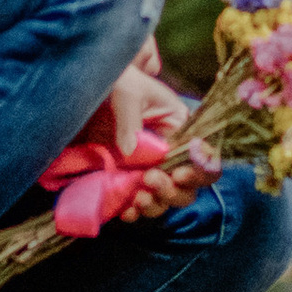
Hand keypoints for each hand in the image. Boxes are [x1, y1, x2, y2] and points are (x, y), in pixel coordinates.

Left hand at [106, 48, 210, 216]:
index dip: (198, 171)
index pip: (203, 156)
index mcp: (179, 126)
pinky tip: (126, 212)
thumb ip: (131, 119)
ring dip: (155, 204)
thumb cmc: (117, 79)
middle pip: (187, 185)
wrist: (88, 83)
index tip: (177, 174)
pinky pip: (138, 202)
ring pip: (165, 198)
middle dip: (172, 190)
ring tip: (137, 199)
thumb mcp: (126, 90)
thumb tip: (131, 152)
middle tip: (150, 180)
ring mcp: (149, 167)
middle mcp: (169, 151)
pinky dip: (135, 211)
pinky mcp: (128, 177)